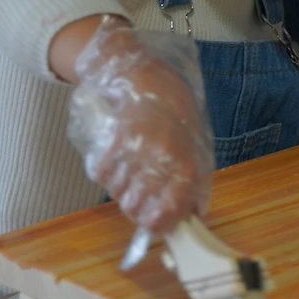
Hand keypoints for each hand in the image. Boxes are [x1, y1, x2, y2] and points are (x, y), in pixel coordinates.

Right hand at [67, 16, 213, 233]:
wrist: (142, 73)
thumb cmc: (174, 109)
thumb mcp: (196, 143)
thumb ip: (192, 180)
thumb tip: (190, 215)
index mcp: (187, 164)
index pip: (167, 214)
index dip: (158, 224)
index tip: (154, 223)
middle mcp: (161, 161)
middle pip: (136, 208)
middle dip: (136, 207)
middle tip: (140, 195)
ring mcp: (135, 151)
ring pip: (117, 193)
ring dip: (122, 188)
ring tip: (131, 169)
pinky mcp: (111, 141)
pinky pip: (102, 174)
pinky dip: (107, 171)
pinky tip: (118, 156)